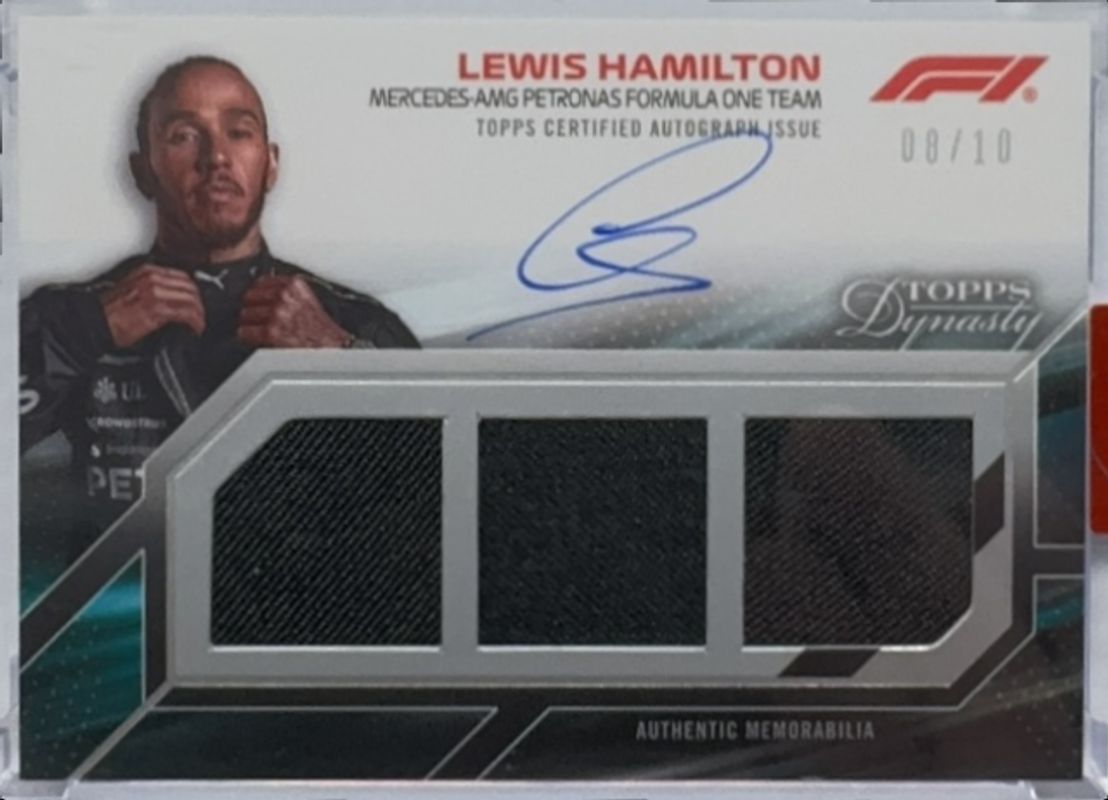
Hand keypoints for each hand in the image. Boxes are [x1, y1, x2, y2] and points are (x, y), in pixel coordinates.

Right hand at [100, 264, 205, 348]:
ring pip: (191, 300)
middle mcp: (152, 279)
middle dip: (199, 302)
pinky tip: (195, 329)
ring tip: (198, 325)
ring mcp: (155, 293)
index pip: (181, 276)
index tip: (195, 302)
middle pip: (190, 287)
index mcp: (146, 272)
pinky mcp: (156, 309)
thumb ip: (151, 288)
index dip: (192, 291)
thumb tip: (169, 297)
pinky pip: (186, 313)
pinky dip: (195, 322)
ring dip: (199, 314)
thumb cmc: (107, 312)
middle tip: (199, 315)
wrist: (92, 323)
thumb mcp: (132, 290)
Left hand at [237, 275, 351, 347]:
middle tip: (258, 318)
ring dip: (250, 324)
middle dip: (252, 308)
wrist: (332, 349)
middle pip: (249, 296)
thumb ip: (287, 293)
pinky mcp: (270, 332)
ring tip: (260, 330)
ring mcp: (276, 314)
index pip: (261, 281)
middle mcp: (284, 296)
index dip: (258, 294)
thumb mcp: (308, 300)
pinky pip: (244, 332)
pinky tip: (257, 340)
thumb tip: (264, 293)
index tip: (258, 300)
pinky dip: (248, 337)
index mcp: (294, 284)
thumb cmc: (322, 330)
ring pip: (244, 314)